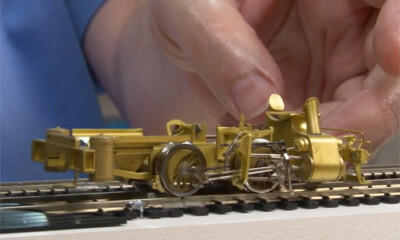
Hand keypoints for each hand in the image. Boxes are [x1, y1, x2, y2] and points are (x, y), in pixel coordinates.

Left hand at [84, 0, 398, 150]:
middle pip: (389, 65)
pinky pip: (329, 132)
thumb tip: (258, 100)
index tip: (391, 56)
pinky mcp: (311, 103)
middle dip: (369, 106)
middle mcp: (336, 24)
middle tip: (326, 138)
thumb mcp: (190, 10)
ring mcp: (326, 68)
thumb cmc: (183, 10)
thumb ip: (221, 46)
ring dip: (336, 138)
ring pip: (366, 108)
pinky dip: (310, 150)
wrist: (169, 44)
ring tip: (289, 150)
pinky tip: (278, 149)